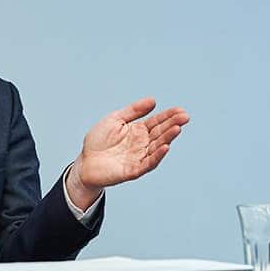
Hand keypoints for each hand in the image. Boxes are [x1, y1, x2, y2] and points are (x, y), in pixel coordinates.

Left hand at [66, 97, 189, 209]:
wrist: (85, 163)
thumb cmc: (98, 141)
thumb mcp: (115, 119)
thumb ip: (134, 110)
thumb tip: (153, 100)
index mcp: (138, 131)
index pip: (157, 122)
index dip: (169, 116)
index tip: (180, 110)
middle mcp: (142, 144)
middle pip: (160, 133)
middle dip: (173, 125)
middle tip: (185, 117)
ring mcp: (139, 157)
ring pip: (157, 147)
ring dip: (168, 138)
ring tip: (177, 129)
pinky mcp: (133, 170)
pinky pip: (148, 163)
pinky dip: (157, 156)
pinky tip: (165, 147)